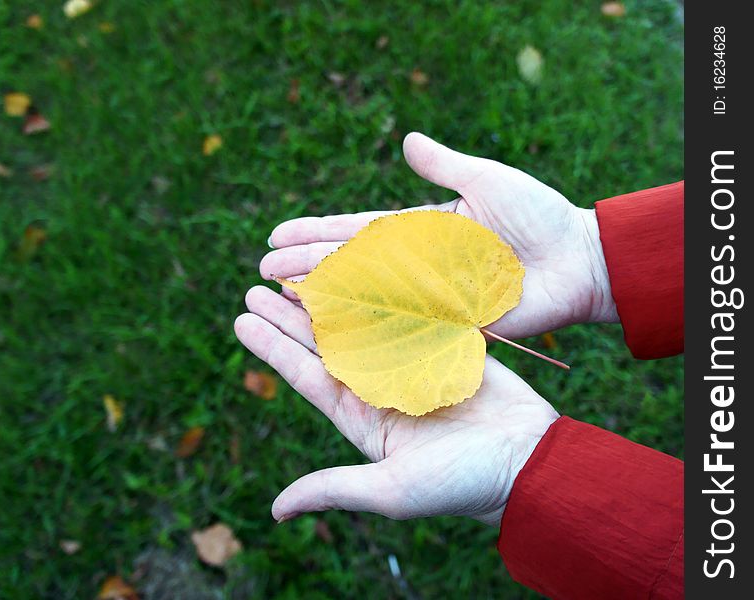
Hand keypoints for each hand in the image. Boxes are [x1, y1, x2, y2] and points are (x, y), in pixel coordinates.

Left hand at [234, 287, 558, 524]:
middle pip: (323, 343)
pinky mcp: (442, 344)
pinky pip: (404, 312)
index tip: (242, 318)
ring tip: (295, 271)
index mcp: (361, 418)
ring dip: (327, 297)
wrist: (529, 462)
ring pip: (358, 321)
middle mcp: (378, 387)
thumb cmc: (460, 484)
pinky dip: (381, 291)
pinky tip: (359, 269)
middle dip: (289, 316)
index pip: (306, 375)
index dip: (272, 348)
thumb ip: (334, 489)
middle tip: (256, 285)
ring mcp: (410, 363)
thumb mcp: (390, 491)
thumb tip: (276, 510)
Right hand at [260, 132, 617, 338]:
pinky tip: (326, 332)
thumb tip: (405, 141)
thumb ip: (444, 166)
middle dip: (304, 265)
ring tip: (278, 296)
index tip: (278, 232)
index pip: (357, 230)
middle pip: (350, 265)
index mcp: (423, 230)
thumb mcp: (486, 180)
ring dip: (321, 296)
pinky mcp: (448, 325)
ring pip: (364, 296)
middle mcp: (418, 266)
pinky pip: (397, 328)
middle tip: (261, 269)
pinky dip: (362, 330)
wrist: (580, 260)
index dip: (317, 232)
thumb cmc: (538, 216)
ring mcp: (430, 298)